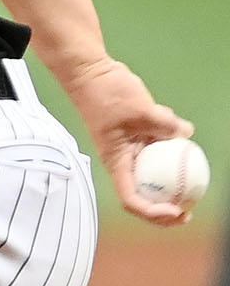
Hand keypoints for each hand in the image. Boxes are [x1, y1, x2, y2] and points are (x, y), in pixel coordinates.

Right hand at [62, 57, 194, 225]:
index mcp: (117, 163)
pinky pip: (159, 144)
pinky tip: (182, 129)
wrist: (91, 72)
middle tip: (190, 208)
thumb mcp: (139, 110)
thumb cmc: (106, 94)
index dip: (153, 212)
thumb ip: (165, 124)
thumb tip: (186, 134)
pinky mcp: (138, 134)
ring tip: (194, 172)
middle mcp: (122, 161)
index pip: (132, 199)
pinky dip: (172, 141)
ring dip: (173, 173)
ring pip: (154, 170)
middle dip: (167, 206)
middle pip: (144, 193)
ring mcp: (130, 148)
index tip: (176, 212)